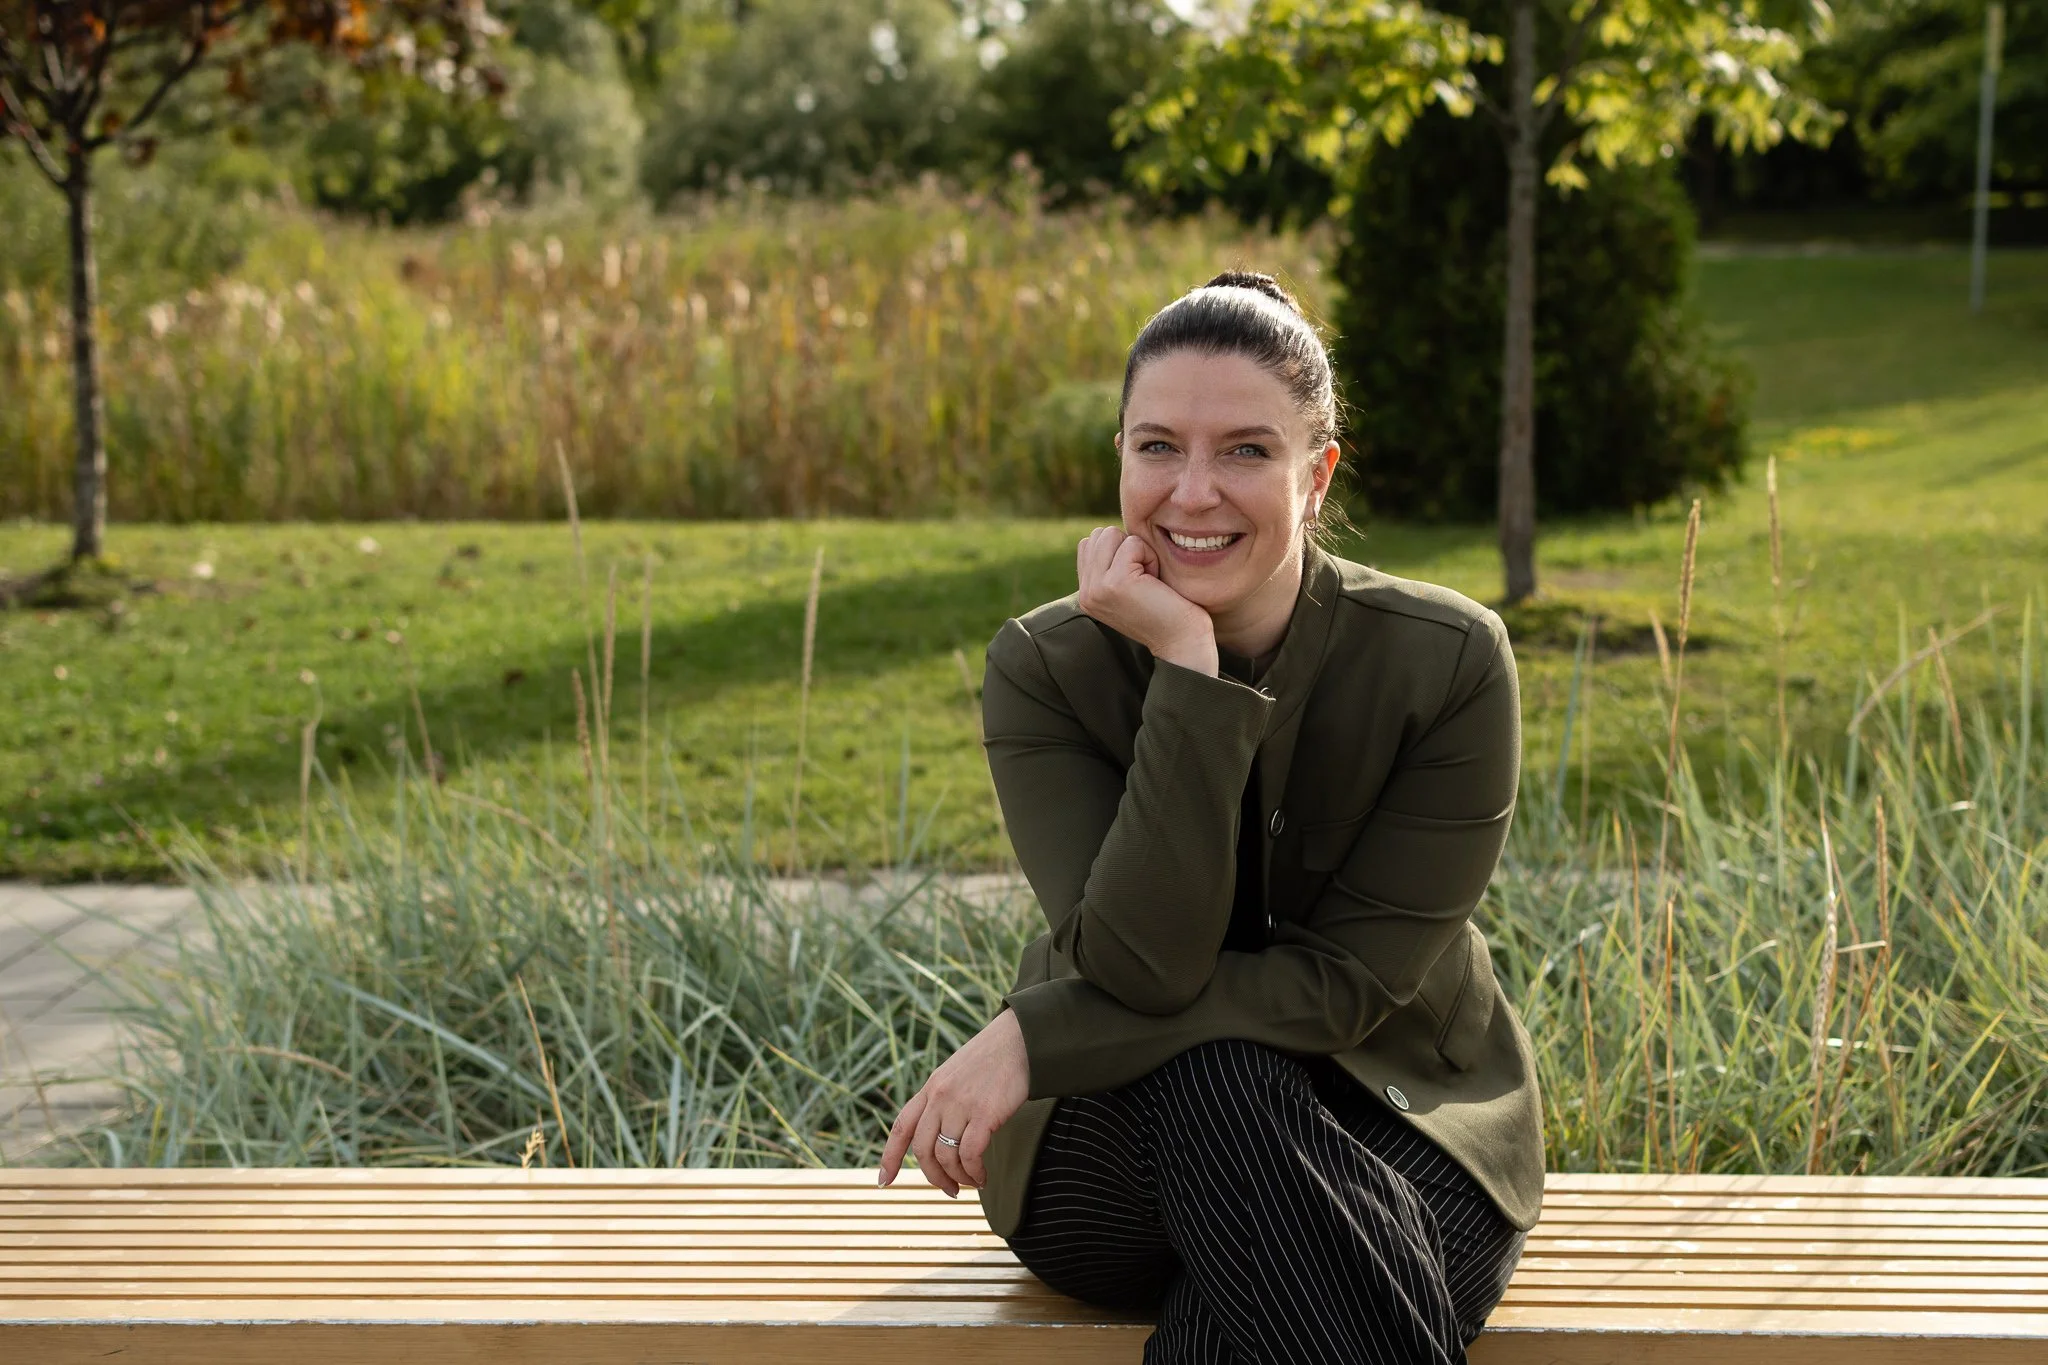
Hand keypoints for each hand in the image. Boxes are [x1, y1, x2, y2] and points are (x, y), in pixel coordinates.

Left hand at [878, 1008, 1030, 1196]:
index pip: (901, 1126)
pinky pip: (970, 1154)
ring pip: (945, 1156)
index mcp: (931, 1087)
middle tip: (950, 1189)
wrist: (1021, 1040)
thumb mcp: (958, 1074)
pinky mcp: (984, 1113)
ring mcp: (960, 1104)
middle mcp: (940, 1096)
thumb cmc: (995, 1058)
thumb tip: (942, 1134)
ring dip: (958, 1177)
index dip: (889, 1157)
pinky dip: (974, 1172)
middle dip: (933, 1177)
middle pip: (922, 1149)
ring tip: (973, 1182)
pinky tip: (983, 1177)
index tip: (884, 1180)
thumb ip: (945, 1099)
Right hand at [1075, 527, 1215, 673]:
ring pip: (1111, 534)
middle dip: (1128, 548)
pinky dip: (1150, 557)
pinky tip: (1156, 583)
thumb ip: (1111, 564)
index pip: (1089, 543)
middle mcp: (1085, 592)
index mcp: (1086, 593)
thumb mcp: (1128, 586)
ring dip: (1138, 551)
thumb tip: (1109, 532)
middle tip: (1145, 580)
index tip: (1137, 580)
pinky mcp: (1115, 582)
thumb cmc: (1166, 610)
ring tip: (1149, 580)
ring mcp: (1096, 588)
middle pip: (1099, 535)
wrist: (1182, 643)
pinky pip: (1133, 543)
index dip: (1119, 550)